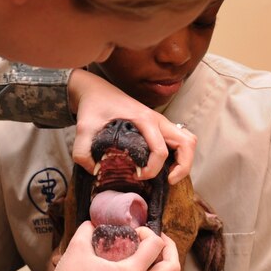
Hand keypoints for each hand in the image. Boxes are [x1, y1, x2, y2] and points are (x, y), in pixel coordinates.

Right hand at [52, 224, 177, 270]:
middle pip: (172, 267)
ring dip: (163, 264)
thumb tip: (93, 223)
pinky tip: (136, 268)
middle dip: (169, 248)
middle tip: (155, 238)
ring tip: (148, 253)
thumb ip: (87, 229)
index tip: (134, 231)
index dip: (149, 232)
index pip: (156, 246)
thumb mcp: (77, 247)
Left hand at [67, 68, 195, 183]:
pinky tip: (163, 166)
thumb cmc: (93, 106)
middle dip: (183, 167)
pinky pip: (179, 140)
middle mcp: (157, 120)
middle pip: (187, 143)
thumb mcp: (83, 128)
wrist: (96, 90)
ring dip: (185, 160)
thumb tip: (95, 171)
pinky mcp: (158, 125)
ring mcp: (160, 122)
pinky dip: (179, 154)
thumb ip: (83, 152)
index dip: (152, 169)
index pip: (160, 150)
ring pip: (188, 140)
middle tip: (168, 181)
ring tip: (170, 175)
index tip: (137, 176)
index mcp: (143, 120)